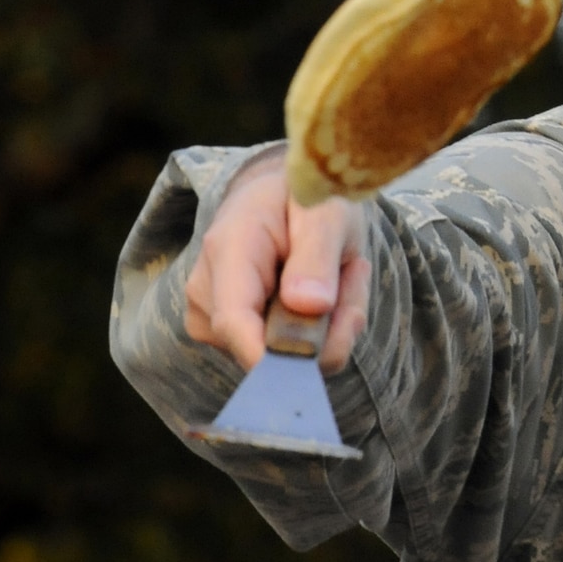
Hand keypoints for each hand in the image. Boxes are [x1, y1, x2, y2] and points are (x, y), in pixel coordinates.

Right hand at [184, 150, 371, 372]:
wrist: (282, 196)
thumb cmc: (304, 199)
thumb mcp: (325, 211)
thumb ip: (317, 255)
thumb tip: (309, 305)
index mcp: (227, 250)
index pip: (234, 321)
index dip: (271, 358)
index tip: (316, 365)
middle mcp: (208, 291)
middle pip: (268, 349)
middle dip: (330, 326)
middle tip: (355, 271)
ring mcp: (214, 319)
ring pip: (287, 356)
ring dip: (330, 324)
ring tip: (338, 272)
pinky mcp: (232, 338)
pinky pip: (291, 356)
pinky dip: (323, 331)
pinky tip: (325, 292)